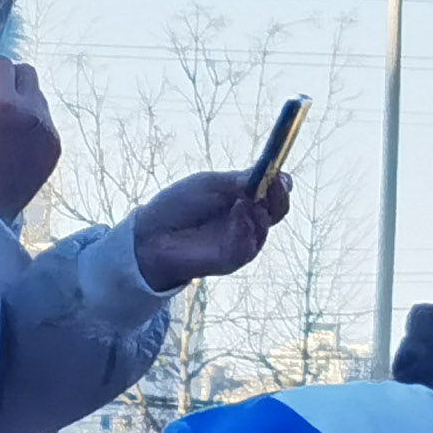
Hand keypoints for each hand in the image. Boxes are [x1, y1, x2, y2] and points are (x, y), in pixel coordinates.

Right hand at [0, 55, 60, 222]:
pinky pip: (45, 122)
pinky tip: (14, 139)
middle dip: (8, 77)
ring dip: (21, 99)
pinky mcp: (55, 147)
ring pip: (39, 98)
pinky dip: (30, 121)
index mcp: (4, 102)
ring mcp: (48, 130)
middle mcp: (33, 112)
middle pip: (28, 74)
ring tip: (2, 120)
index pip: (1, 64)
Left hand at [130, 167, 290, 292]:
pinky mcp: (235, 258)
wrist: (153, 234)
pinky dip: (246, 227)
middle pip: (278, 210)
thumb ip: (240, 180)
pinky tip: (238, 213)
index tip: (279, 174)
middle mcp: (248, 221)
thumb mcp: (210, 184)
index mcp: (244, 200)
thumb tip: (276, 175)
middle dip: (279, 196)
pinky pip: (249, 244)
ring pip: (266, 227)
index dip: (280, 184)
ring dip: (261, 210)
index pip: (273, 193)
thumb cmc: (178, 206)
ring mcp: (244, 241)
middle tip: (274, 183)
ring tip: (246, 200)